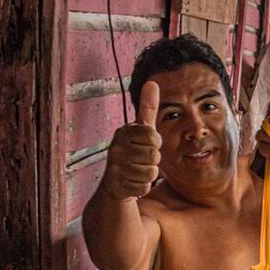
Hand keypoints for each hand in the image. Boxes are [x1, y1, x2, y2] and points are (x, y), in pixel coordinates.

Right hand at [102, 81, 161, 201]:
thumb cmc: (132, 153)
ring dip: (148, 174)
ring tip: (136, 171)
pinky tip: (132, 182)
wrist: (114, 185)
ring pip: (151, 172)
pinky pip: (145, 187)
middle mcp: (116, 147)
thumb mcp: (139, 130)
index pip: (153, 136)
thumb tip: (152, 82)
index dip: (155, 143)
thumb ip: (147, 108)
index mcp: (123, 132)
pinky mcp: (117, 185)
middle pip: (154, 155)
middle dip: (152, 160)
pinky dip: (142, 187)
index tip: (145, 144)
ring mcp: (115, 167)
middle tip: (140, 160)